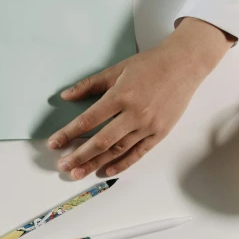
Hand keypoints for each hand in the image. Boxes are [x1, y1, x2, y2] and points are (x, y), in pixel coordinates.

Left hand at [48, 18, 233, 178]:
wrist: (185, 64)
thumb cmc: (149, 65)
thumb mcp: (116, 70)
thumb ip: (89, 85)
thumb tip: (65, 96)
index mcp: (120, 96)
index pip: (88, 120)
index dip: (68, 134)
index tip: (54, 144)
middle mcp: (134, 114)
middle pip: (101, 141)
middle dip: (79, 156)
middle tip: (63, 166)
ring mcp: (148, 126)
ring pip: (117, 150)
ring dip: (96, 163)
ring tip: (78, 173)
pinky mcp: (160, 133)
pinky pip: (138, 153)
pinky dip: (121, 164)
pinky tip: (105, 171)